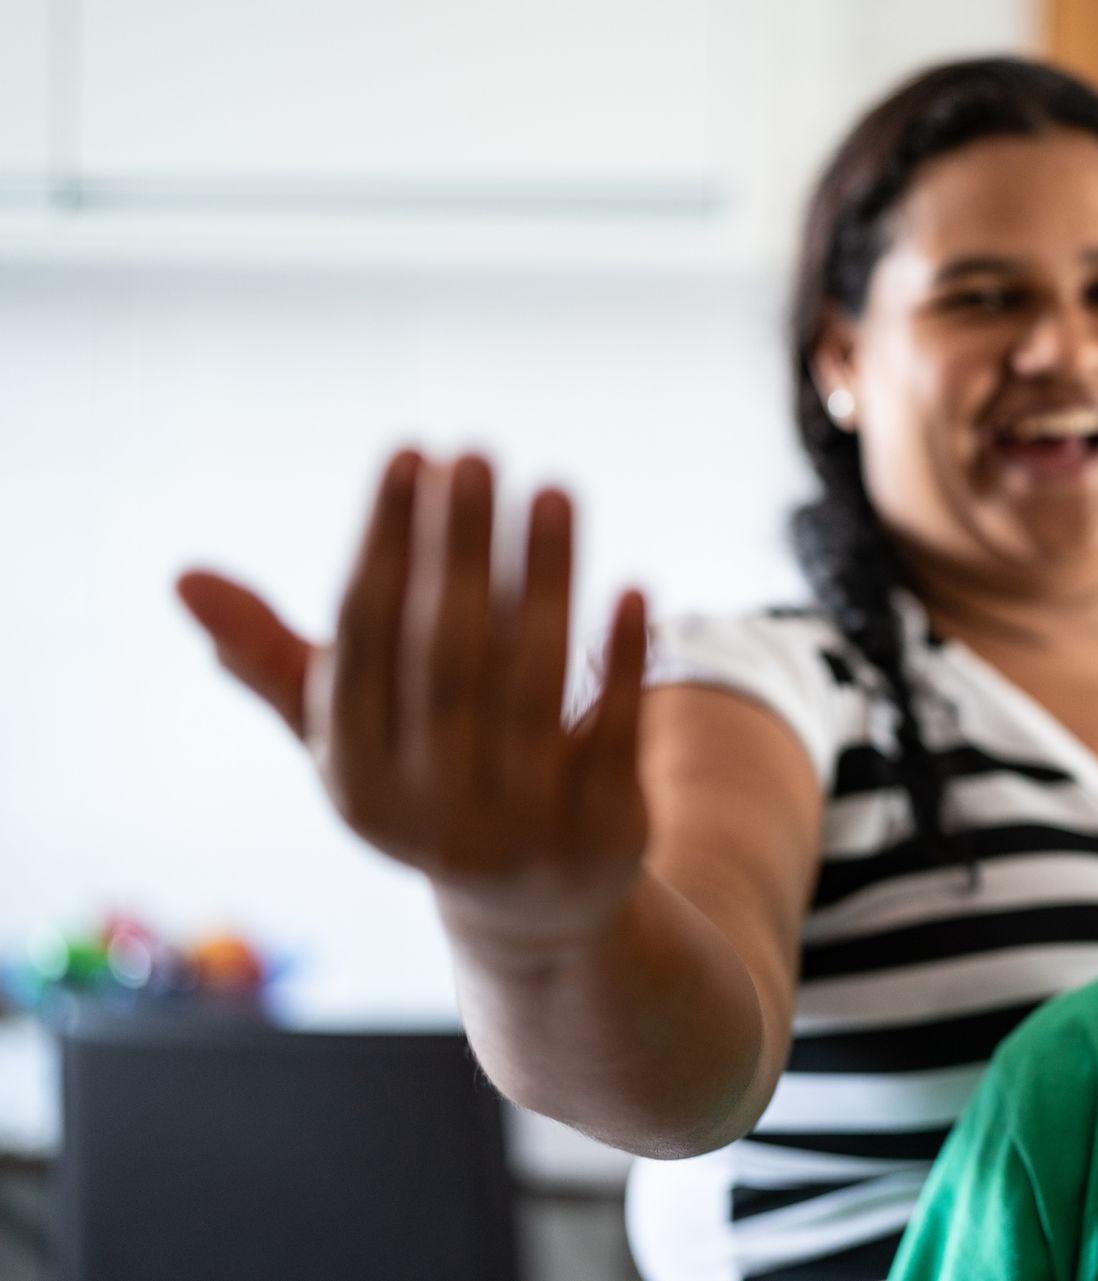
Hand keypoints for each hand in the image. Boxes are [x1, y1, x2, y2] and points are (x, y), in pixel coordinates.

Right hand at [176, 450, 651, 956]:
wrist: (536, 917)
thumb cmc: (430, 788)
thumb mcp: (354, 739)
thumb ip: (276, 660)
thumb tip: (182, 576)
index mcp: (356, 776)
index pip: (365, 643)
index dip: (386, 545)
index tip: (411, 454)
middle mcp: (431, 808)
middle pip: (447, 657)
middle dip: (460, 548)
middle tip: (478, 452)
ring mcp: (520, 826)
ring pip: (531, 687)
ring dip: (547, 581)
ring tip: (555, 489)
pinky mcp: (602, 832)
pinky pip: (613, 734)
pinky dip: (623, 662)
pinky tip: (633, 585)